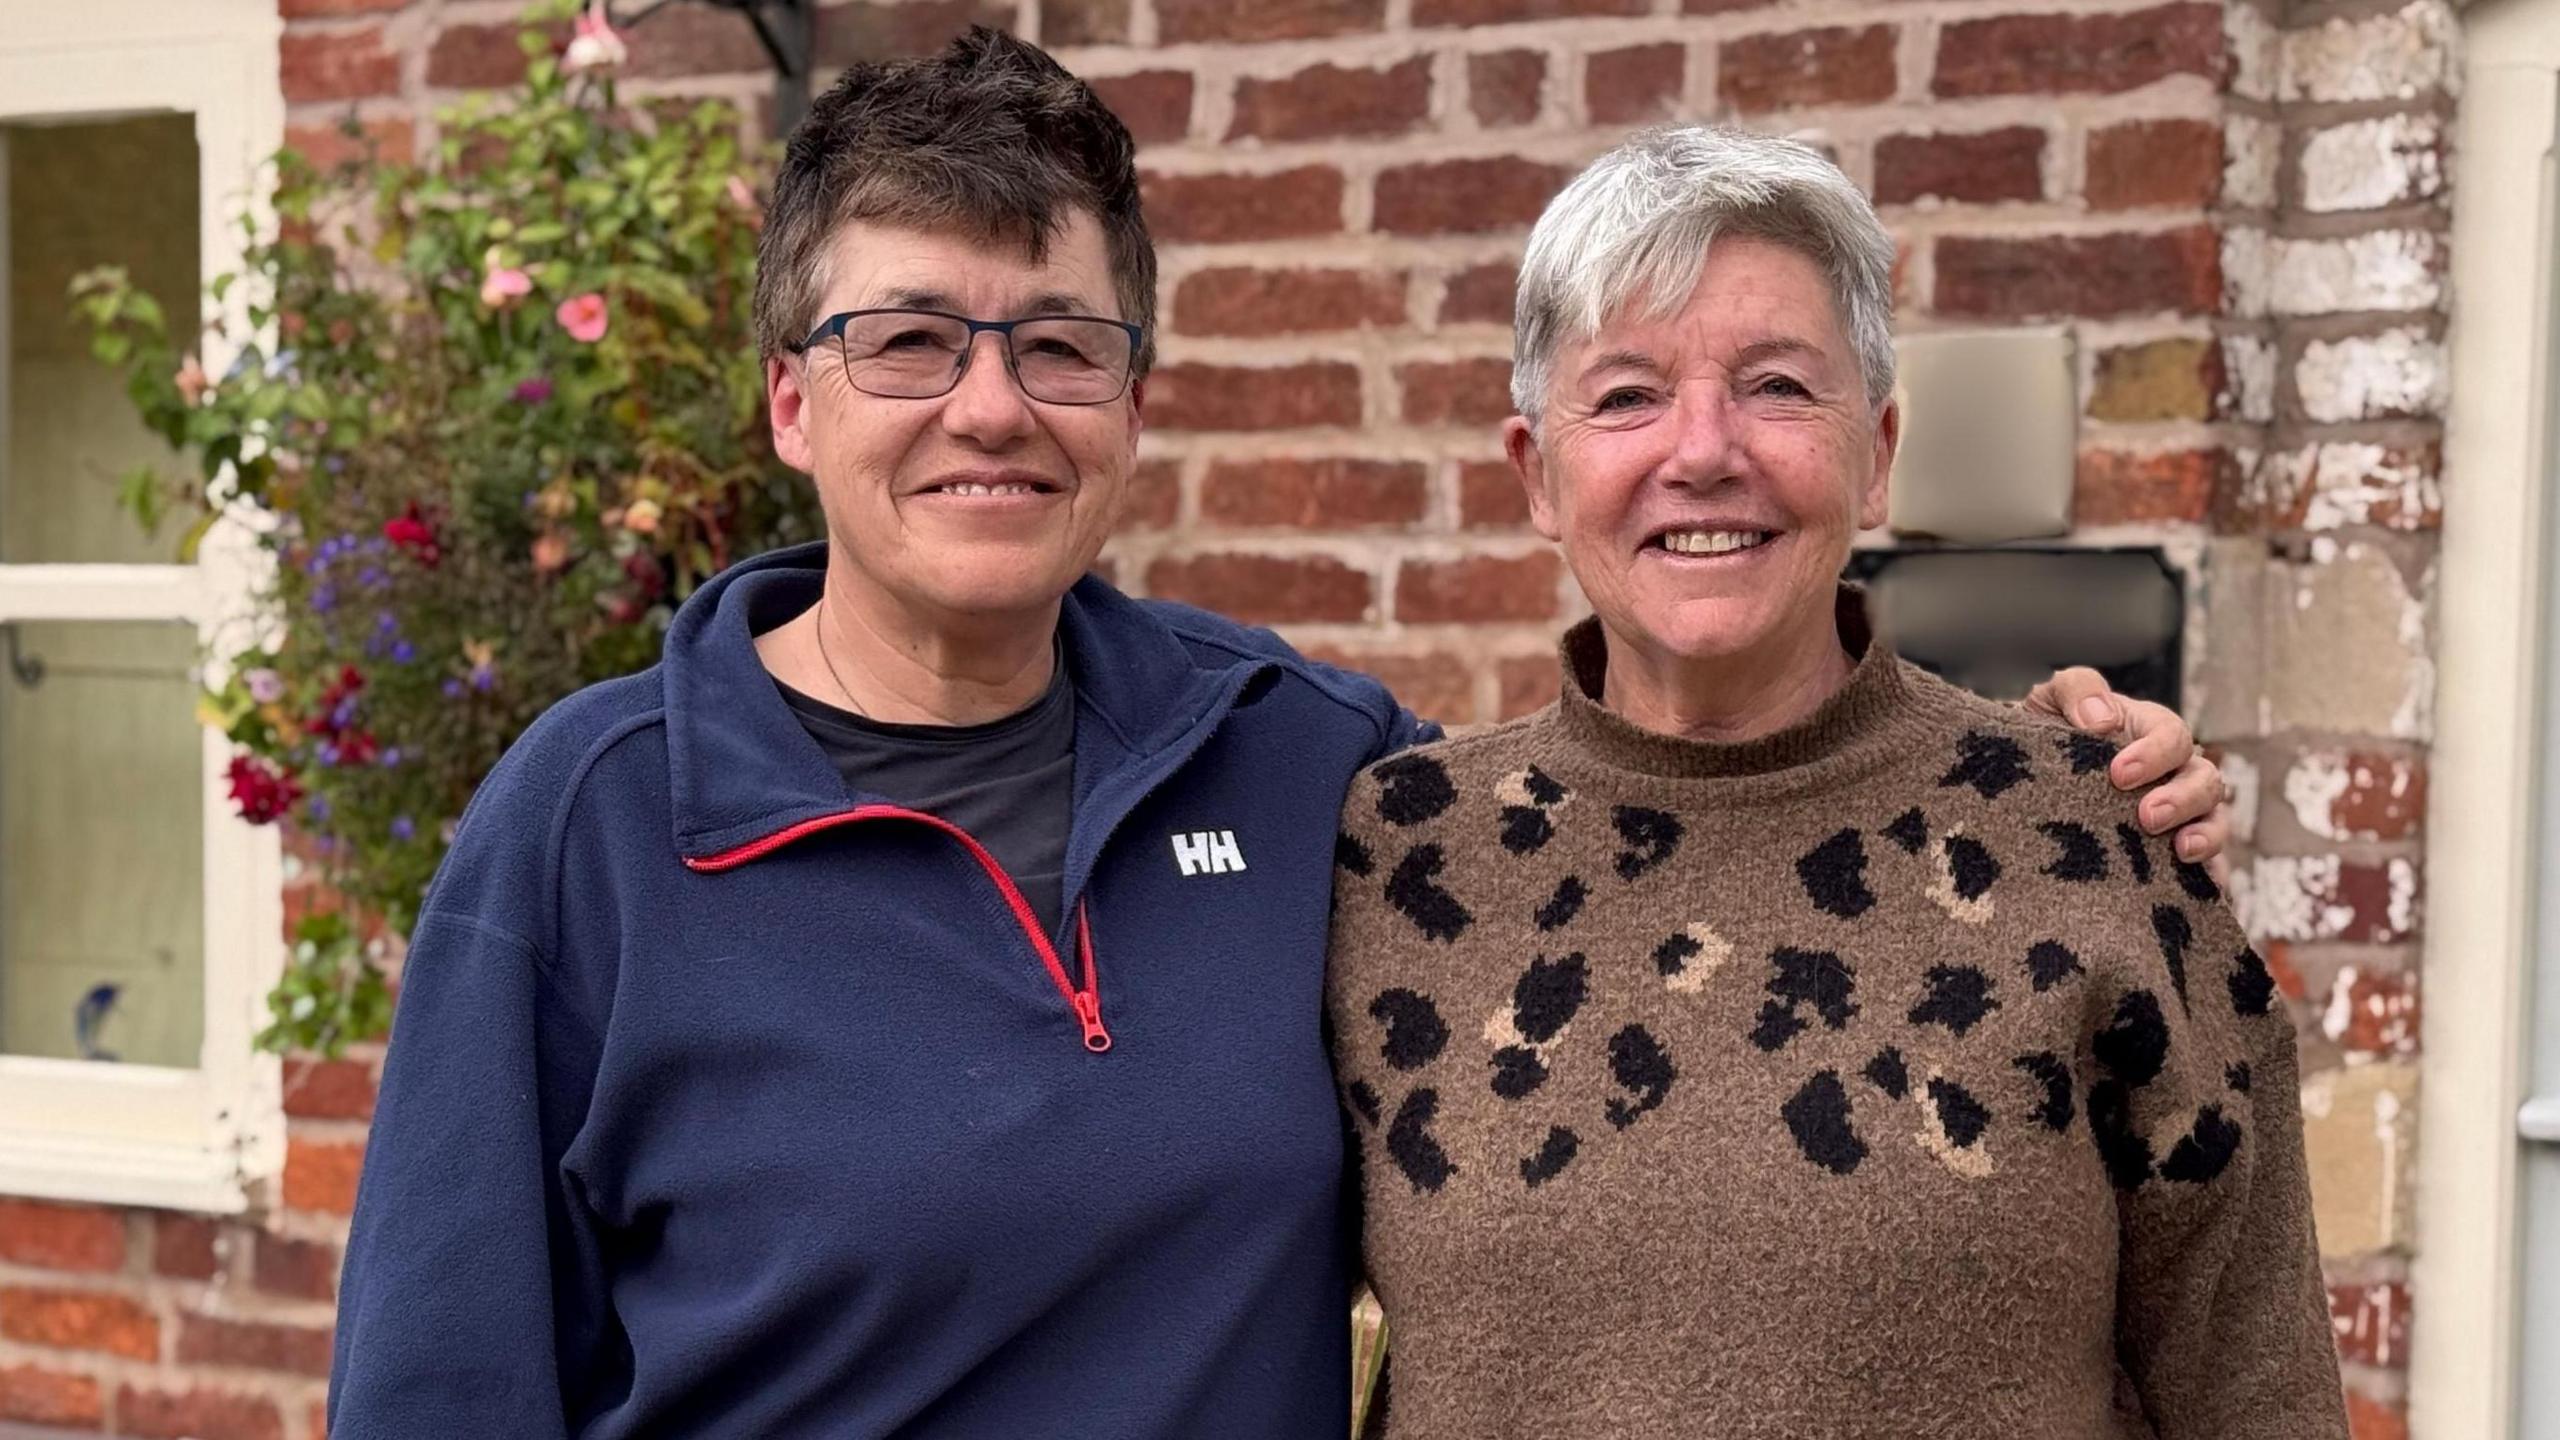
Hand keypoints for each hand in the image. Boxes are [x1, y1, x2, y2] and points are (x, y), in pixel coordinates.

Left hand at [2023, 667, 2231, 881]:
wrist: (2024, 785)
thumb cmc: (2046, 737)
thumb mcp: (2052, 702)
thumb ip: (2077, 690)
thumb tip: (2101, 719)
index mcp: (2150, 734)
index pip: (2172, 737)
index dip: (2155, 754)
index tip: (2119, 774)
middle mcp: (2174, 774)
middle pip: (2205, 780)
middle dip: (2182, 798)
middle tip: (2148, 817)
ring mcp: (2180, 817)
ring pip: (2215, 822)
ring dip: (2206, 835)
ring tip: (2181, 851)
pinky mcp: (2173, 859)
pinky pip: (2208, 871)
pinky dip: (2211, 878)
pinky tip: (2200, 890)